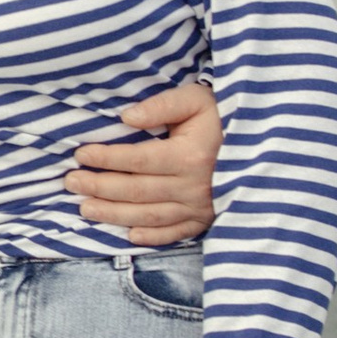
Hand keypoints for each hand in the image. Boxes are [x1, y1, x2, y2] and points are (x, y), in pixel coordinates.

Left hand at [66, 77, 222, 242]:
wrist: (266, 143)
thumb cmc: (224, 117)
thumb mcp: (197, 100)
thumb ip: (162, 106)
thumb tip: (126, 117)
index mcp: (190, 156)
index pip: (138, 160)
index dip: (107, 158)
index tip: (81, 154)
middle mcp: (194, 187)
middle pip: (137, 191)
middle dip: (100, 187)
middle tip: (71, 182)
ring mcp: (200, 207)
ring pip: (149, 216)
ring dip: (113, 214)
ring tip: (84, 208)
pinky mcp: (206, 220)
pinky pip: (175, 234)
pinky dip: (151, 237)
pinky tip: (128, 235)